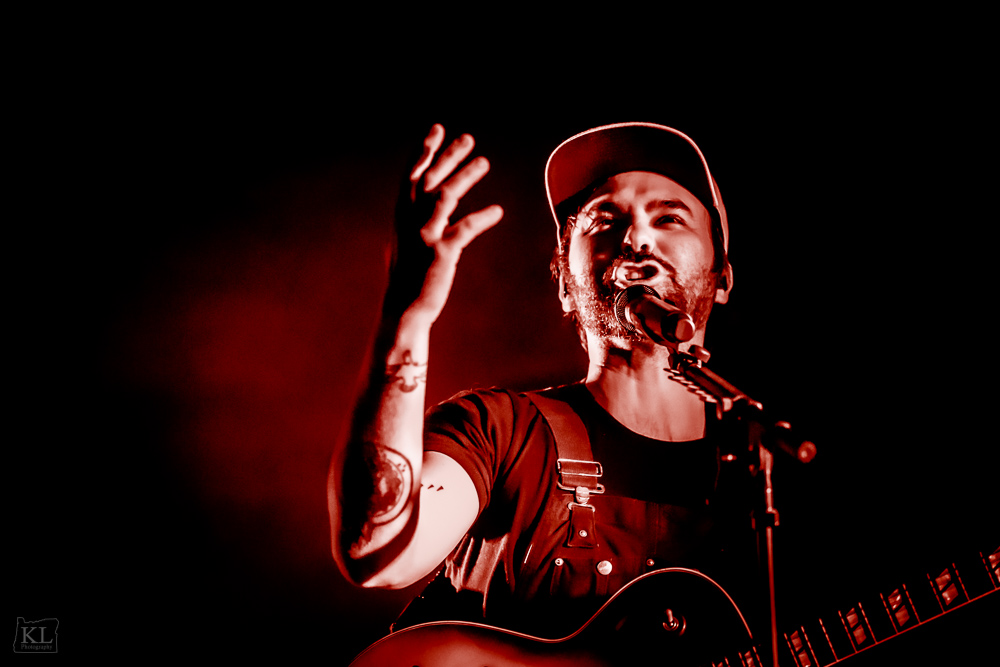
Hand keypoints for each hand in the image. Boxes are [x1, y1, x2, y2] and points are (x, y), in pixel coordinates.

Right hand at [386, 124, 503, 325]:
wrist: (405, 308)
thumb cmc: (409, 274)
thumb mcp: (408, 239)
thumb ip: (417, 216)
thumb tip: (429, 197)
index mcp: (402, 215)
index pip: (412, 174)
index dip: (424, 150)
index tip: (437, 128)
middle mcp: (410, 221)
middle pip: (429, 178)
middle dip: (448, 155)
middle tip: (468, 138)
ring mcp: (424, 236)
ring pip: (445, 196)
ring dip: (465, 176)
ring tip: (484, 162)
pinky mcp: (440, 253)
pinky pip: (463, 229)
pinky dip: (482, 218)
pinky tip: (498, 211)